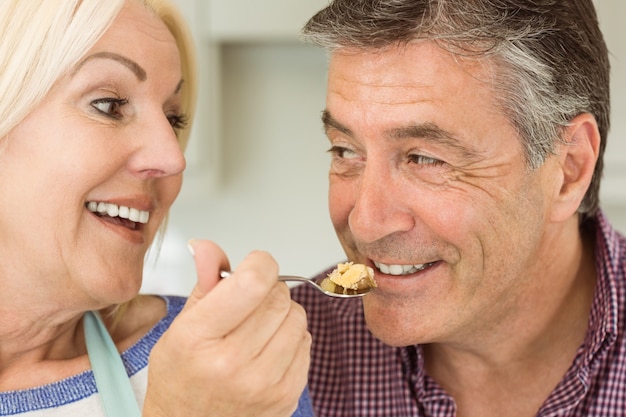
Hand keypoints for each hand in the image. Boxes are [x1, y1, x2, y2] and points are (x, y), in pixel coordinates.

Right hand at [143, 240, 310, 416]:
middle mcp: (232, 363)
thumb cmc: (182, 379)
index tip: (254, 265)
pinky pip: (307, 342)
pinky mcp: (287, 395)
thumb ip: (203, 283)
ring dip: (282, 313)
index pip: (251, 282)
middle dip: (268, 289)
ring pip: (298, 317)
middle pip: (279, 296)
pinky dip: (291, 338)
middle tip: (248, 303)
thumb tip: (207, 246)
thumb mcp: (180, 327)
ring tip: (258, 328)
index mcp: (198, 339)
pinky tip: (268, 349)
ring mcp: (264, 383)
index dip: (260, 263)